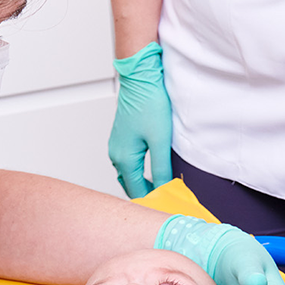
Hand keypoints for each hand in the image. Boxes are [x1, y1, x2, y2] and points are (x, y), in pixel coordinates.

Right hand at [109, 42, 172, 197]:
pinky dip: (140, 171)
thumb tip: (165, 188)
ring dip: (143, 183)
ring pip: (129, 174)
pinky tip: (154, 170)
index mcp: (124, 159)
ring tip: (162, 188)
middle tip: (167, 200)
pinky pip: (129, 163)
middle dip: (147, 194)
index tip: (168, 206)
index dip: (153, 201)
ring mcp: (117, 146)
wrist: (140, 78)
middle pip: (131, 185)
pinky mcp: (121, 138)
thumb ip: (162, 168)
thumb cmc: (149, 104)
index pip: (138, 192)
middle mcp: (116, 155)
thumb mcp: (160, 141)